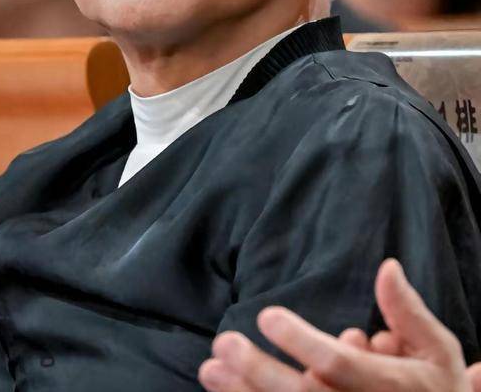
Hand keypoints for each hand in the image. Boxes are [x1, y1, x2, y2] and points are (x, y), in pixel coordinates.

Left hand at [199, 258, 480, 390]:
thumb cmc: (435, 388)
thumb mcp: (436, 350)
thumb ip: (409, 312)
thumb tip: (387, 266)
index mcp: (389, 387)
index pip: (339, 365)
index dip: (301, 341)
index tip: (267, 315)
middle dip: (258, 371)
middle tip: (223, 342)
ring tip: (209, 368)